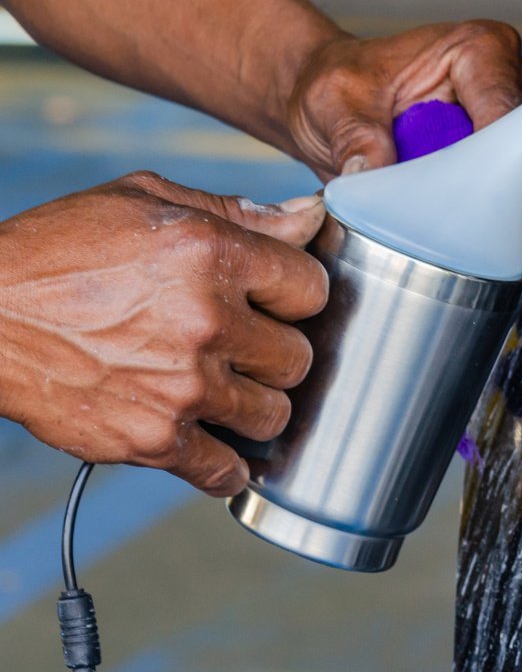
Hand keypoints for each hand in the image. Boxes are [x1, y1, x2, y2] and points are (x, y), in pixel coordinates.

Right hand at [0, 172, 327, 495]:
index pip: (312, 288)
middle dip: (276, 353)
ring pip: (273, 415)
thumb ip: (237, 211)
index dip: (296, 296)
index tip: (277, 303)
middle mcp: (206, 320)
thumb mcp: (145, 200)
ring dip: (254, 407)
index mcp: (211, 254)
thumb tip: (309, 217)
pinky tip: (218, 447)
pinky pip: (224, 471)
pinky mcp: (151, 438)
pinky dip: (226, 468)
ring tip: (227, 392)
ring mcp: (182, 384)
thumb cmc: (59, 251)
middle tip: (247, 349)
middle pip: (298, 357)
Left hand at [287, 21, 521, 274]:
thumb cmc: (341, 83)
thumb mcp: (335, 101)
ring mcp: (512, 114)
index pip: (505, 108)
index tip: (496, 207)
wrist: (335, 100)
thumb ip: (353, 135)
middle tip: (521, 245)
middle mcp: (508, 76)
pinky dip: (519, 222)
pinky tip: (515, 255)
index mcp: (476, 49)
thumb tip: (368, 175)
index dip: (507, 160)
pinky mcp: (505, 150)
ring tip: (521, 260)